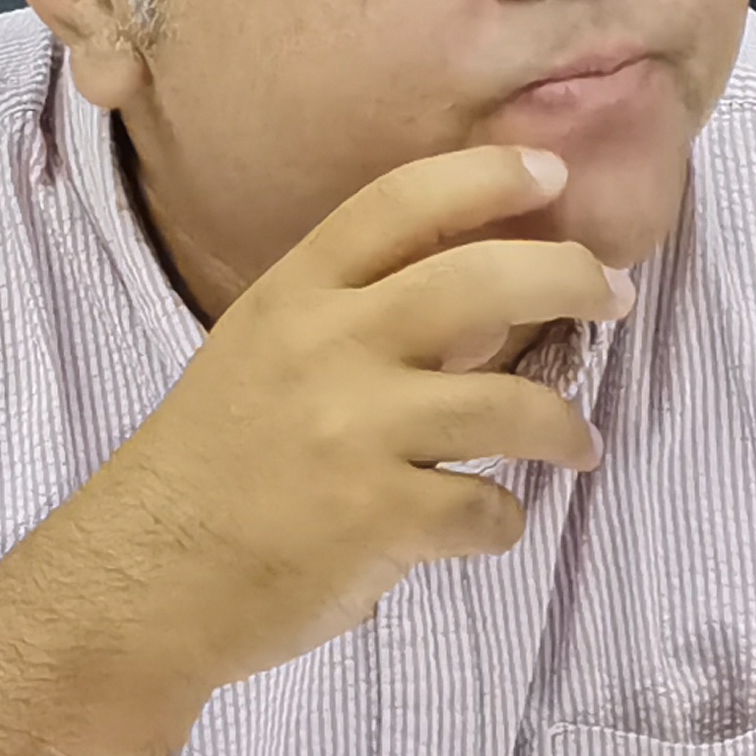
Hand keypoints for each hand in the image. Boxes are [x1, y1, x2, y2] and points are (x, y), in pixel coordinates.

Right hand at [67, 143, 630, 687]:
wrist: (141, 582)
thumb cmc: (207, 470)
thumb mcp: (256, 356)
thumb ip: (346, 319)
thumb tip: (473, 299)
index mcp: (293, 296)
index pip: (402, 202)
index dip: (488, 177)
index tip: (553, 172)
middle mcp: (327, 349)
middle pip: (480, 279)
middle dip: (569, 277)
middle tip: (613, 295)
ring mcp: (354, 433)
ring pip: (510, 406)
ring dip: (563, 426)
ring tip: (578, 445)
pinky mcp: (376, 518)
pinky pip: (485, 510)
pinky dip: (500, 522)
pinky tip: (483, 526)